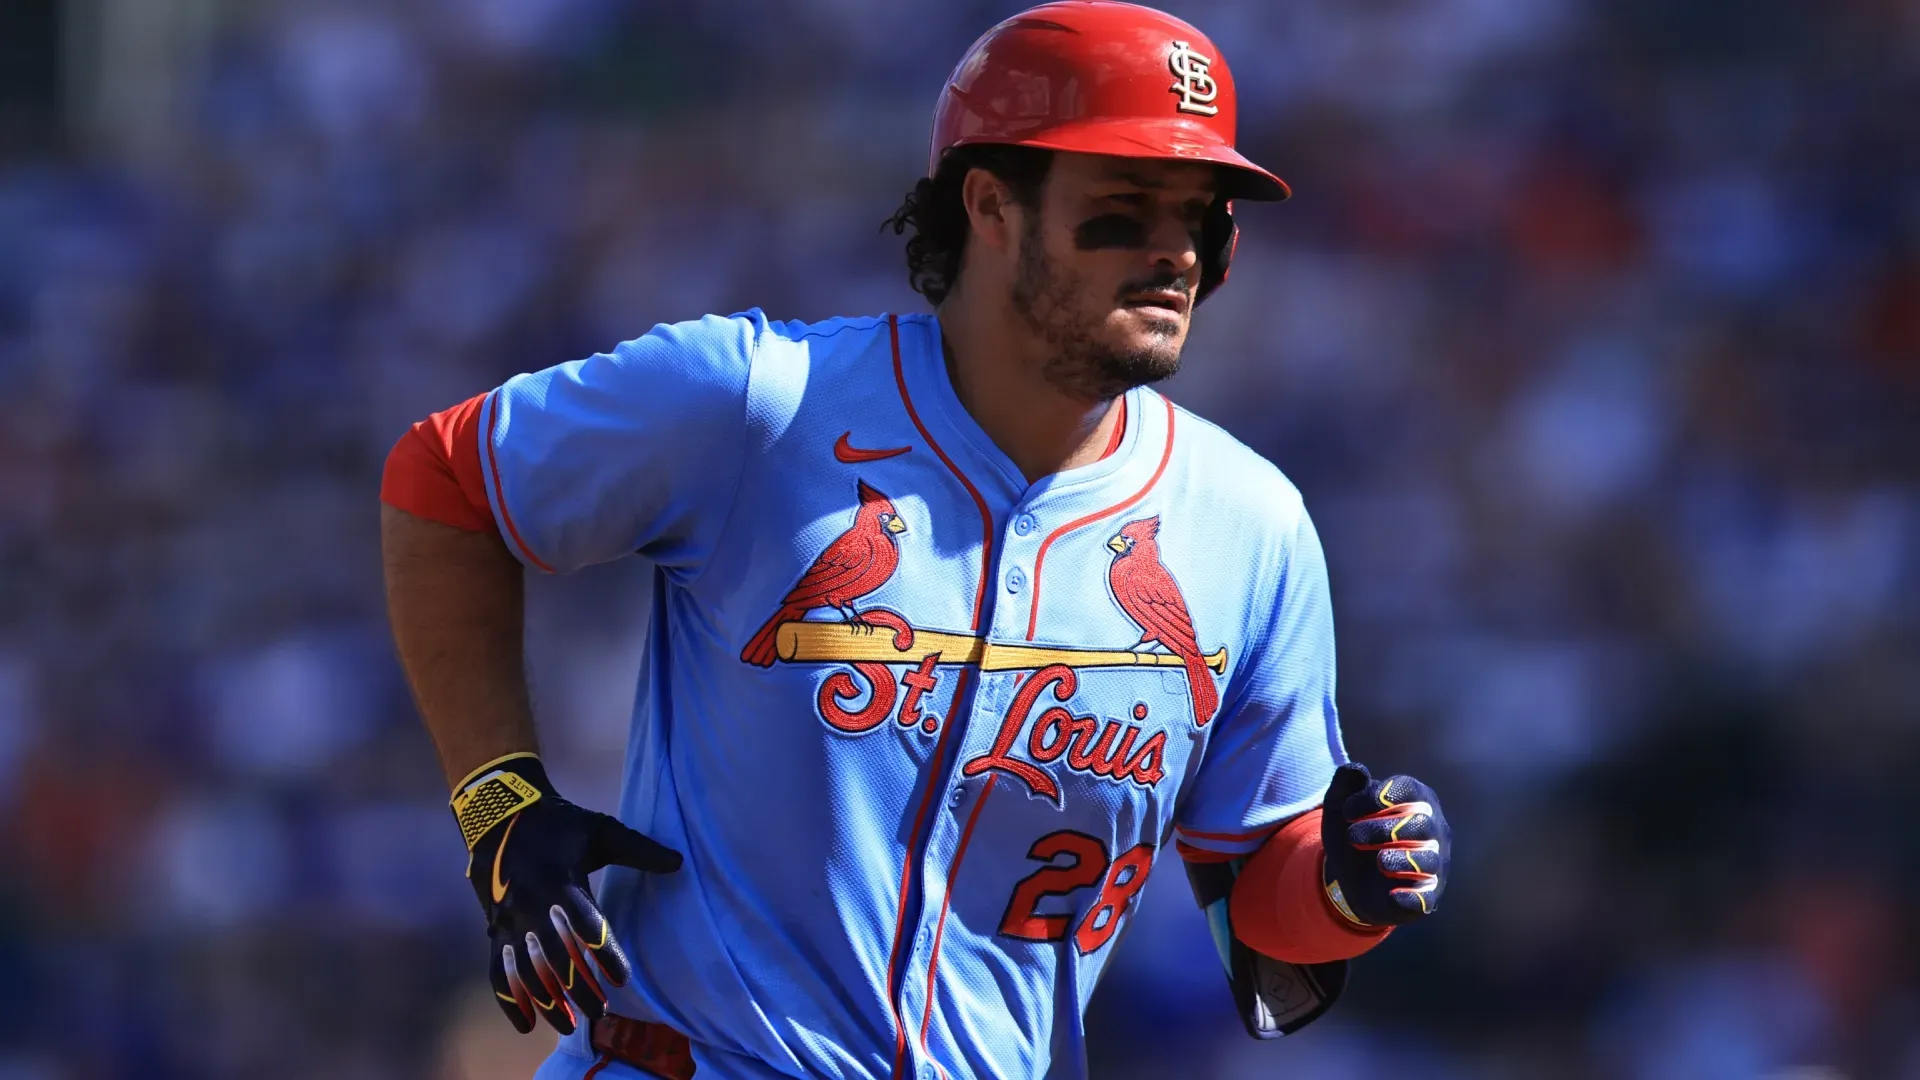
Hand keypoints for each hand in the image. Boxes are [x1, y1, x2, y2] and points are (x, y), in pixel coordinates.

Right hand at [451, 754, 681, 1034]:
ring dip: (547, 1001)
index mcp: (561, 880)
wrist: (501, 818)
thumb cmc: (560, 826)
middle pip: (556, 957)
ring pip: (526, 971)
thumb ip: (639, 849)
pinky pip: (499, 972)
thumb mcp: (601, 830)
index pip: (586, 925)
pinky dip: (511, 1000)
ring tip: (569, 1026)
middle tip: (601, 1011)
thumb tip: (679, 862)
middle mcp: (531, 905)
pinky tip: (527, 1025)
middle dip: (578, 988)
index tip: (622, 978)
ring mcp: (508, 921)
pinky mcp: (494, 931)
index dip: (604, 954)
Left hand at [1319, 762, 1449, 927]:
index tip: (1348, 812)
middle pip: (1420, 822)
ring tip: (1379, 862)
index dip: (1377, 797)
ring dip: (1403, 859)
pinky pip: (1427, 897)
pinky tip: (1393, 895)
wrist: (1353, 879)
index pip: (1408, 789)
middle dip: (1383, 829)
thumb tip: (1357, 769)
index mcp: (1415, 800)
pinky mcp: (1427, 894)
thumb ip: (1345, 785)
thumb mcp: (1340, 808)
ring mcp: (1434, 862)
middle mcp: (1432, 828)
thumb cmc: (1355, 833)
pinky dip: (1412, 897)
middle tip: (1352, 836)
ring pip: (1429, 858)